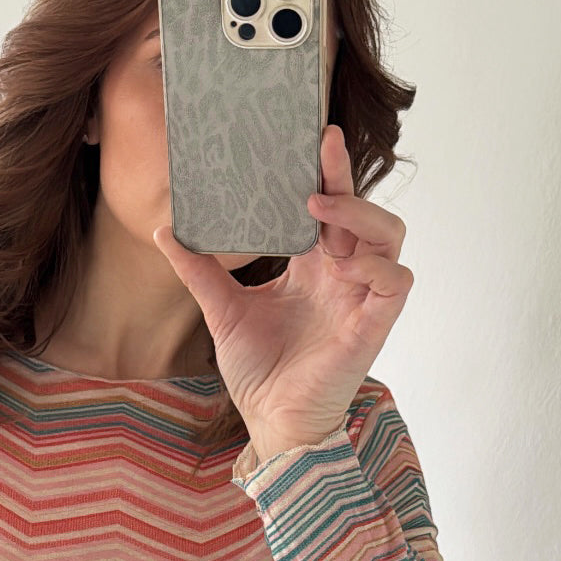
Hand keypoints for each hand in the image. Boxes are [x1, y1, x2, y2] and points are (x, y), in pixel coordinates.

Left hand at [153, 123, 413, 458]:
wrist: (269, 422)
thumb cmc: (259, 371)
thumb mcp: (222, 310)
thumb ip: (200, 271)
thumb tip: (164, 231)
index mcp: (314, 266)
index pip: (329, 208)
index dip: (326, 173)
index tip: (310, 138)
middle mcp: (343, 276)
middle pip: (364, 211)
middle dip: (347, 176)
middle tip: (322, 145)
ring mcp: (361, 299)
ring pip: (391, 237)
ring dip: (362, 214)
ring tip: (321, 209)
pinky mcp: (371, 327)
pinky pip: (396, 283)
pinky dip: (377, 266)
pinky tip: (344, 264)